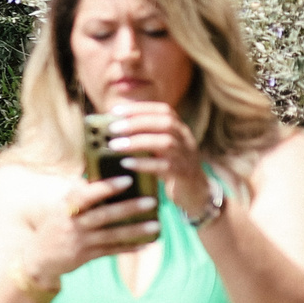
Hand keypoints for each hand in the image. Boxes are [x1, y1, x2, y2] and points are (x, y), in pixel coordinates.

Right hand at [27, 172, 159, 278]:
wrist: (38, 257)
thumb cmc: (54, 225)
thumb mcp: (59, 207)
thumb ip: (78, 193)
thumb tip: (98, 174)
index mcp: (65, 207)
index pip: (86, 195)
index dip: (106, 188)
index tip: (127, 180)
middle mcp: (73, 224)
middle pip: (104, 215)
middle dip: (128, 208)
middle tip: (151, 201)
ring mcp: (80, 241)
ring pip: (112, 235)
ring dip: (135, 230)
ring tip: (156, 224)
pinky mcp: (86, 256)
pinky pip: (112, 250)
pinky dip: (129, 247)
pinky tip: (146, 244)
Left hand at [104, 100, 208, 218]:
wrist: (195, 193)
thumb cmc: (170, 168)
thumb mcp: (159, 150)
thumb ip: (143, 137)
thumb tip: (108, 129)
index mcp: (180, 130)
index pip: (164, 110)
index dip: (140, 108)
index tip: (115, 110)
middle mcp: (186, 140)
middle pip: (165, 123)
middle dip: (137, 122)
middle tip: (112, 128)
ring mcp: (186, 157)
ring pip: (165, 143)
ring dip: (137, 142)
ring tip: (114, 145)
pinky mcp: (183, 175)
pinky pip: (164, 166)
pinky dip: (143, 163)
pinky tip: (126, 163)